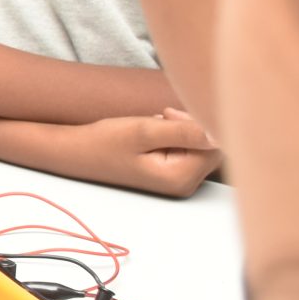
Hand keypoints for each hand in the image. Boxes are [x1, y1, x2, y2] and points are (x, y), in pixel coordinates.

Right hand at [82, 109, 219, 196]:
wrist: (78, 153)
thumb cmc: (106, 141)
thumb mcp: (144, 131)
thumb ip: (183, 131)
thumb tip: (220, 132)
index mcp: (180, 178)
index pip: (217, 143)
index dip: (198, 122)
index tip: (168, 114)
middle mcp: (185, 185)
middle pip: (213, 147)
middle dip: (193, 126)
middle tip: (161, 117)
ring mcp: (180, 182)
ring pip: (202, 147)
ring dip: (184, 129)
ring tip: (155, 125)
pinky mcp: (173, 174)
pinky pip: (191, 151)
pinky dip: (178, 136)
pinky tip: (157, 134)